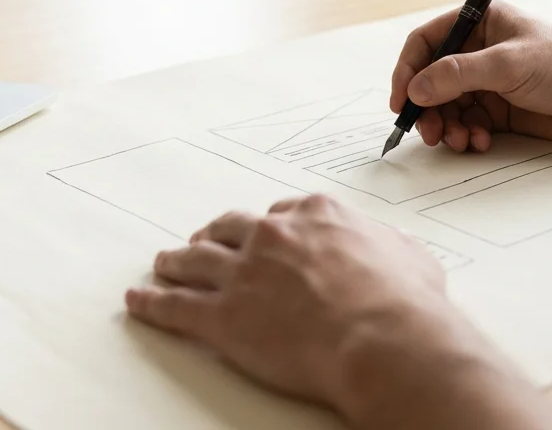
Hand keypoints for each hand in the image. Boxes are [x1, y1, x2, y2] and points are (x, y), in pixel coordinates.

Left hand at [124, 196, 474, 417]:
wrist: (384, 338)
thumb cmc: (406, 304)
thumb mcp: (413, 257)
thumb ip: (395, 247)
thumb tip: (401, 248)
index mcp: (318, 216)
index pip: (282, 213)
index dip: (269, 227)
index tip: (263, 233)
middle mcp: (274, 236)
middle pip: (231, 228)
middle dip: (215, 234)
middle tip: (205, 241)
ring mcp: (244, 274)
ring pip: (195, 261)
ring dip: (175, 262)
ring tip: (163, 264)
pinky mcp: (223, 317)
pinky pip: (175, 307)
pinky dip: (152, 303)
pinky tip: (138, 301)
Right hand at [390, 2, 551, 151]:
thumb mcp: (508, 64)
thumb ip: (459, 74)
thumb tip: (416, 88)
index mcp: (479, 22)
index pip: (427, 42)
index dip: (408, 70)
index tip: (401, 100)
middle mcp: (478, 50)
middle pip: (431, 79)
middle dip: (426, 107)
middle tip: (428, 132)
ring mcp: (487, 81)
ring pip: (446, 106)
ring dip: (446, 125)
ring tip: (459, 141)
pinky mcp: (497, 109)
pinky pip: (466, 123)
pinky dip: (466, 135)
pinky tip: (480, 142)